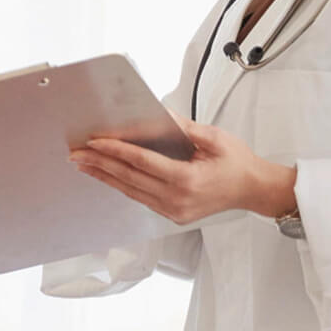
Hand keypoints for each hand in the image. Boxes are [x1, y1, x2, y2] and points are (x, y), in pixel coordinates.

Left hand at [69, 117, 297, 223]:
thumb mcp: (214, 138)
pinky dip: (122, 185)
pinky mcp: (172, 215)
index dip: (115, 150)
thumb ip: (184, 128)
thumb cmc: (237, 163)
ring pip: (130, 191)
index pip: (141, 162)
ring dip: (105, 176)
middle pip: (129, 178)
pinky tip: (108, 175)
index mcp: (187, 180)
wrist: (253, 190)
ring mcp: (173, 211)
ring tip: (84, 164)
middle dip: (100, 164)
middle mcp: (176, 199)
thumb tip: (158, 115)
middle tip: (76, 153)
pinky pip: (140, 198)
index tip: (94, 142)